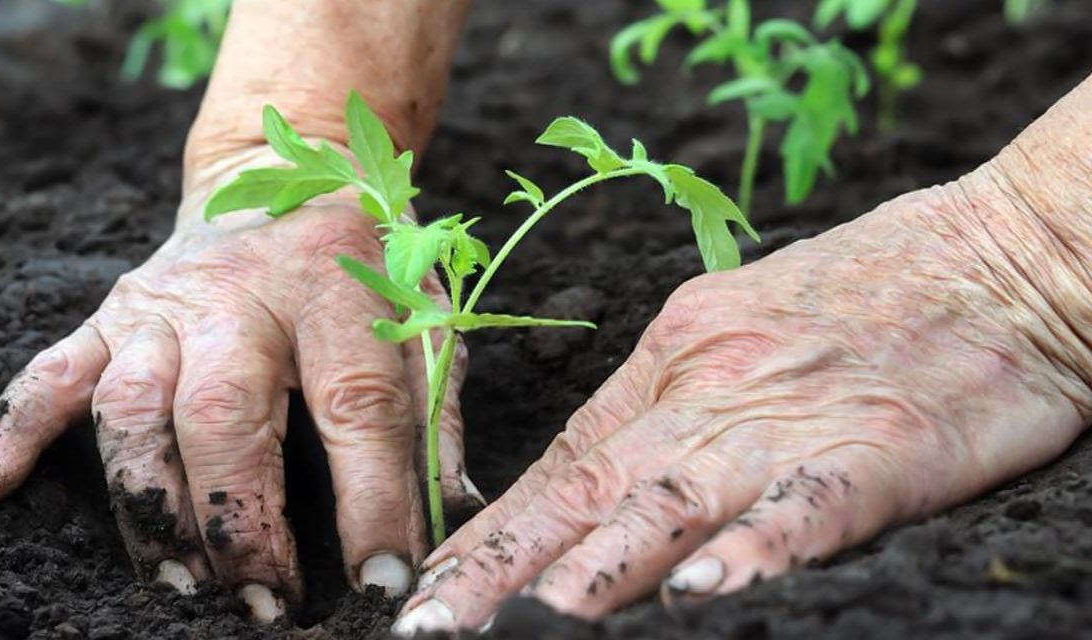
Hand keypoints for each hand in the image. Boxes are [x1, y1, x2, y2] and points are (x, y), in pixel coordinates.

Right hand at [0, 145, 479, 620]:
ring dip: (149, 505)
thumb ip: (437, 410)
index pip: (357, 407)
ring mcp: (167, 303)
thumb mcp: (427, 312)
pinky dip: (16, 427)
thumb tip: (451, 512)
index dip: (372, 501)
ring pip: (133, 407)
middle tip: (263, 601)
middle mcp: (244, 295)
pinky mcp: (115, 310)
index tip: (380, 580)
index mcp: (337, 290)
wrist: (290, 164)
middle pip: (226, 415)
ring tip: (180, 582)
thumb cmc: (370, 255)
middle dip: (240, 521)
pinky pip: (54, 370)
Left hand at [394, 160, 1091, 632]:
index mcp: (674, 358)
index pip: (564, 460)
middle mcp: (712, 389)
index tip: (433, 579)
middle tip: (430, 623)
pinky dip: (751, 550)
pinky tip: (701, 592)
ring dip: (594, 570)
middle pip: (589, 489)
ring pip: (671, 502)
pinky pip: (804, 506)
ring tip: (527, 622)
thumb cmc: (863, 288)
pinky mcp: (879, 448)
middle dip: (502, 566)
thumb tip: (590, 470)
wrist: (997, 252)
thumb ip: (666, 397)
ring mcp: (790, 419)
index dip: (492, 529)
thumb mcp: (734, 323)